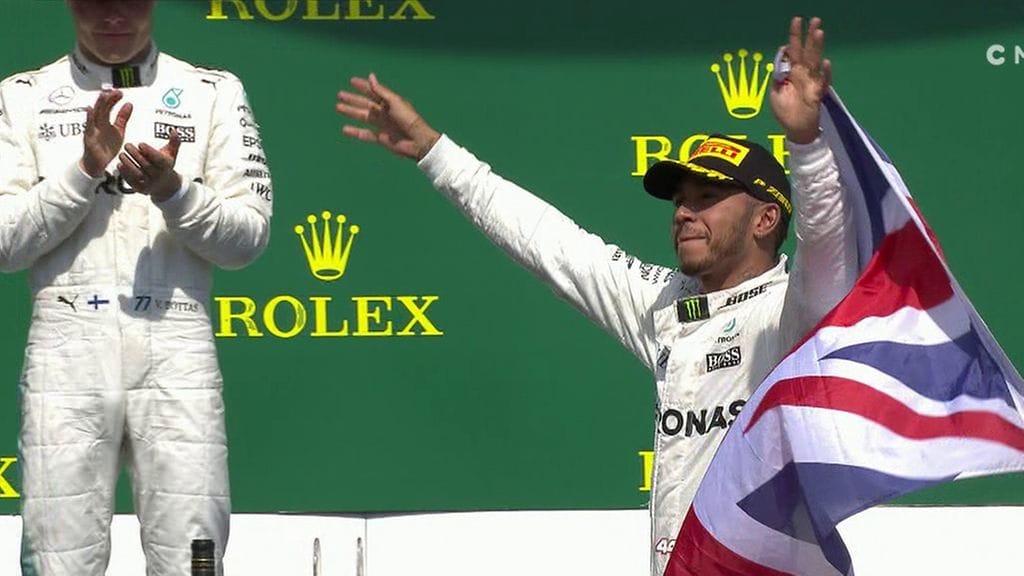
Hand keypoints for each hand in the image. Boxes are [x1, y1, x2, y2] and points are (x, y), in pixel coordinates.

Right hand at [80, 90, 132, 176]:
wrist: (97, 163)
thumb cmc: (106, 146)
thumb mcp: (118, 131)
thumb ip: (122, 118)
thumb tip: (129, 104)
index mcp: (105, 121)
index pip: (109, 107)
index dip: (114, 100)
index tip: (120, 93)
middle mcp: (98, 123)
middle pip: (102, 108)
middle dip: (108, 100)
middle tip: (115, 92)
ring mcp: (93, 129)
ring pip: (95, 114)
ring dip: (98, 104)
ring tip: (103, 95)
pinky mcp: (89, 137)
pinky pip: (88, 126)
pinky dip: (88, 117)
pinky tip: (89, 109)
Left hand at [117, 128, 182, 202]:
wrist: (165, 186)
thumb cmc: (165, 166)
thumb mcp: (171, 154)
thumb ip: (174, 142)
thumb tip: (174, 130)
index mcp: (166, 167)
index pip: (159, 159)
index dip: (149, 151)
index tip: (140, 144)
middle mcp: (159, 176)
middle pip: (146, 165)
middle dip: (136, 155)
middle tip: (127, 145)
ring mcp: (150, 184)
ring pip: (138, 174)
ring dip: (129, 164)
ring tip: (121, 154)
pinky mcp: (141, 189)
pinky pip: (132, 182)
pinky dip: (125, 174)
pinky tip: (120, 165)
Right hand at [336, 73, 439, 160]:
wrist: (417, 141)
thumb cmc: (409, 119)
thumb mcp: (395, 102)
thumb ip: (381, 91)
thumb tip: (371, 76)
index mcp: (389, 102)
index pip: (373, 91)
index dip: (363, 86)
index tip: (352, 81)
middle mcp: (385, 112)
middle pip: (365, 104)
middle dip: (353, 99)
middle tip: (340, 95)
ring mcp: (382, 125)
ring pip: (363, 117)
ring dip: (351, 112)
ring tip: (338, 107)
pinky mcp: (381, 138)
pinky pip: (365, 134)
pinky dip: (355, 132)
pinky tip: (345, 129)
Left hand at [770, 16, 831, 144]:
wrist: (794, 129)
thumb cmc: (784, 111)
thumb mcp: (774, 92)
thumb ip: (777, 75)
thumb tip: (781, 58)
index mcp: (791, 71)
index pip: (793, 49)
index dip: (794, 36)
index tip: (796, 21)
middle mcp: (803, 73)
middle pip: (806, 51)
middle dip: (809, 35)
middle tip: (814, 19)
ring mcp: (811, 82)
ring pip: (815, 61)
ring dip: (817, 47)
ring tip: (819, 32)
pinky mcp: (817, 94)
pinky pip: (823, 82)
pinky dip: (825, 73)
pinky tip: (826, 63)